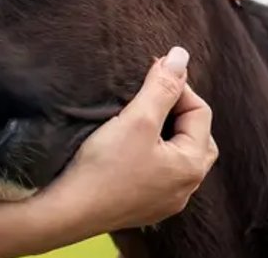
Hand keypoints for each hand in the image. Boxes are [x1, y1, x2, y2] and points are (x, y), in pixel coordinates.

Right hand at [0, 47, 217, 257]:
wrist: (68, 211)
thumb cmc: (103, 166)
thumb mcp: (137, 119)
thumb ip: (162, 86)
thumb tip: (181, 55)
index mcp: (191, 164)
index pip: (199, 111)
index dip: (178, 86)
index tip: (152, 71)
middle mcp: (186, 187)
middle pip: (195, 135)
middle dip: (177, 110)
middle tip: (151, 95)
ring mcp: (166, 200)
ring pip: (177, 155)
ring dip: (165, 132)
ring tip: (142, 116)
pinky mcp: (145, 206)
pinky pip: (159, 172)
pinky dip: (152, 153)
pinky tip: (131, 145)